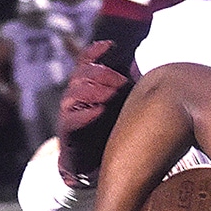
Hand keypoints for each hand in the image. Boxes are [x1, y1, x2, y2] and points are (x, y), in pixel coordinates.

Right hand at [57, 41, 130, 186]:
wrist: (93, 165)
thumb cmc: (107, 131)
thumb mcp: (119, 105)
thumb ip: (125, 86)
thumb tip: (142, 66)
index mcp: (86, 85)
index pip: (85, 61)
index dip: (96, 51)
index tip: (111, 45)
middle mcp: (74, 95)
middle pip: (82, 74)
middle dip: (103, 74)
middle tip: (122, 81)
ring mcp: (69, 114)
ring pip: (75, 93)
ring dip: (96, 91)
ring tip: (113, 93)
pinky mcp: (67, 134)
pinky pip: (72, 120)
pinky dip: (86, 114)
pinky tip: (100, 111)